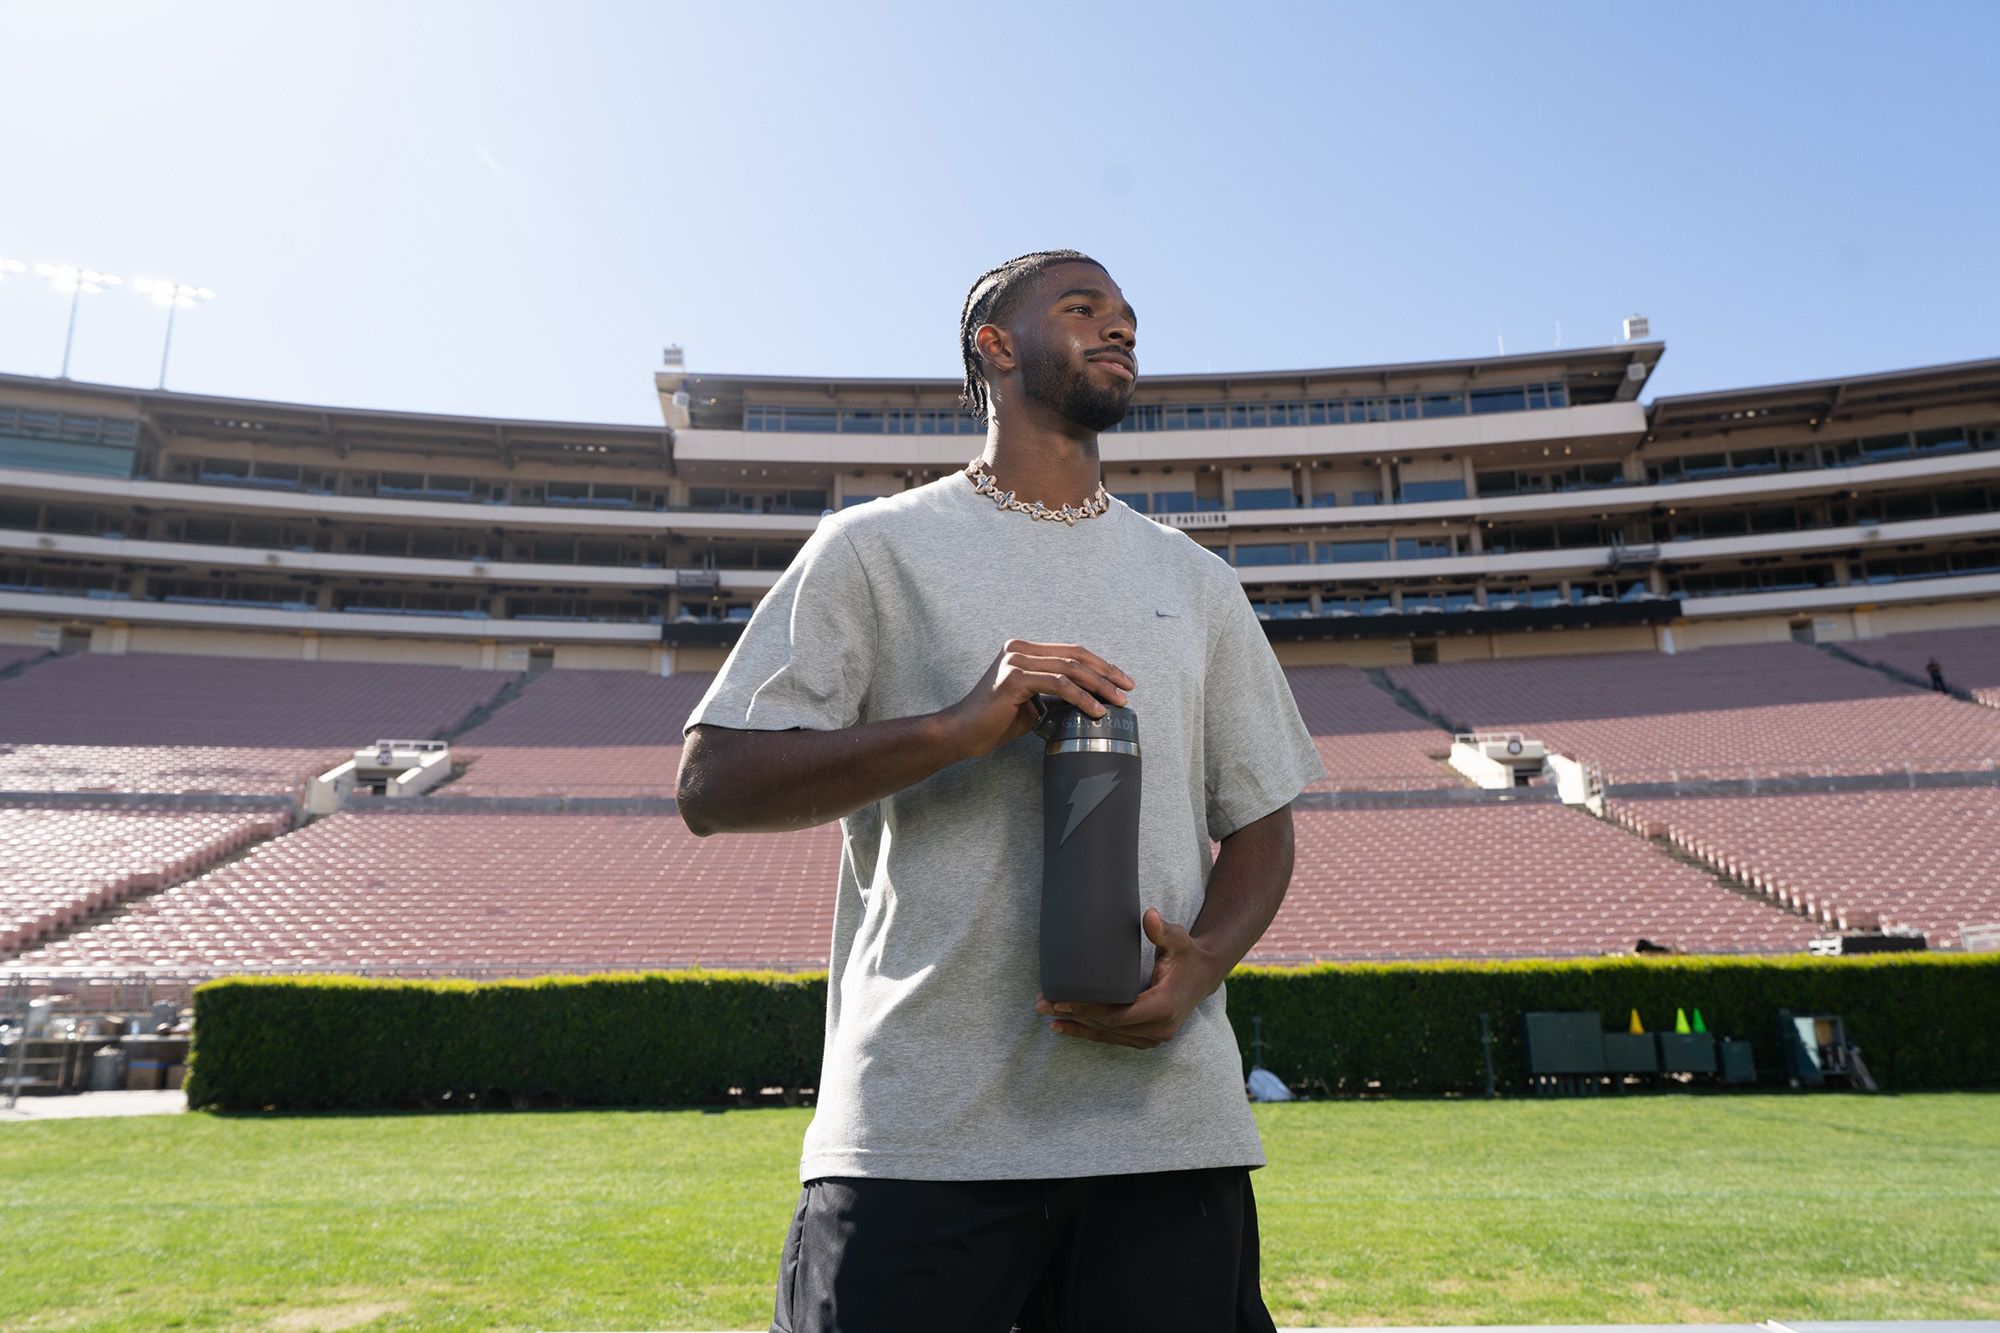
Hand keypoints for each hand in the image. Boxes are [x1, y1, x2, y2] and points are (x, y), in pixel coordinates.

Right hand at [938, 638, 1133, 761]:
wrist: (962, 733)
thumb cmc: (995, 721)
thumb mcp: (1032, 701)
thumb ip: (1055, 692)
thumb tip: (1091, 697)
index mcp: (1023, 650)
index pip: (1071, 651)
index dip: (1100, 664)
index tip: (1121, 680)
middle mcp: (1018, 649)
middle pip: (1075, 656)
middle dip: (1106, 673)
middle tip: (1127, 689)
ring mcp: (1015, 661)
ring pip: (1070, 669)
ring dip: (1099, 686)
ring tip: (1117, 702)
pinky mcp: (1013, 678)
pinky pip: (1057, 685)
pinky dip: (1081, 697)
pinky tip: (1095, 710)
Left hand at [1035, 909, 1219, 1048]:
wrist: (1204, 975)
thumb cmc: (1186, 954)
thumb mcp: (1178, 939)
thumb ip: (1162, 930)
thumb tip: (1149, 915)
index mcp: (1164, 1007)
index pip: (1118, 1015)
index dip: (1088, 1010)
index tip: (1062, 1000)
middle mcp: (1160, 1029)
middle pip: (1109, 1028)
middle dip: (1075, 1017)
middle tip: (1043, 1005)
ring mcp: (1155, 1037)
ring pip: (1109, 1037)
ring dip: (1078, 1028)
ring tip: (1048, 1018)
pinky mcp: (1148, 1039)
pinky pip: (1115, 1039)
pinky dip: (1090, 1034)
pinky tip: (1066, 1028)